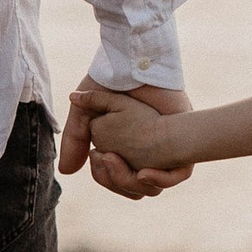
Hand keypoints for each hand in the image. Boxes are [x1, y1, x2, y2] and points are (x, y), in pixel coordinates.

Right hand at [62, 77, 192, 200]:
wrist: (134, 62)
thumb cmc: (111, 82)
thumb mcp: (86, 114)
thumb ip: (76, 140)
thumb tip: (67, 172)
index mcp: (127, 149)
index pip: (117, 181)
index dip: (105, 178)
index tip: (96, 156)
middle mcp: (148, 154)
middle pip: (133, 189)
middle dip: (116, 181)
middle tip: (106, 157)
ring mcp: (167, 150)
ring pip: (152, 188)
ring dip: (130, 181)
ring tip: (115, 158)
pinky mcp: (184, 142)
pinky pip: (177, 176)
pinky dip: (160, 179)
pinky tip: (143, 172)